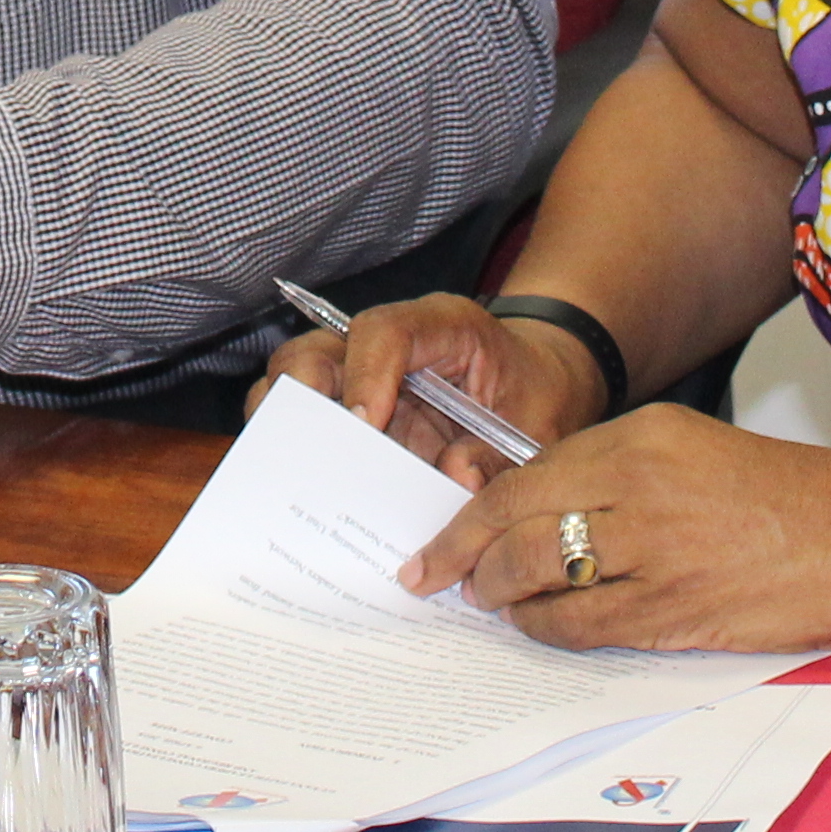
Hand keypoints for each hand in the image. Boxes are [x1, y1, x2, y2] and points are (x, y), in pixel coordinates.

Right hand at [251, 292, 606, 486]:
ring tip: (298, 478)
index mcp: (443, 329)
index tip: (367, 422)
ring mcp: (361, 381)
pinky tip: (315, 502)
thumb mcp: (540, 425)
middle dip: (300, 395)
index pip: (385, 332)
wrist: (540, 391)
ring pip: (294, 384)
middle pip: (315, 351)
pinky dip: (302, 460)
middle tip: (310, 450)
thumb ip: (500, 455)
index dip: (367, 373)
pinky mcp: (352, 417)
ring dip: (290, 429)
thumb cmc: (538, 398)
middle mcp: (387, 349)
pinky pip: (309, 429)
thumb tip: (454, 480)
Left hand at [398, 406, 830, 651]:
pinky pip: (582, 624)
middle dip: (463, 552)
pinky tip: (536, 626)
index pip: (527, 474)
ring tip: (486, 599)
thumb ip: (616, 469)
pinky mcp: (672, 609)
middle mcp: (639, 485)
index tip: (442, 534)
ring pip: (538, 572)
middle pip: (517, 519)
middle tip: (437, 574)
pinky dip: (547, 628)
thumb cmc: (786, 496)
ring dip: (499, 592)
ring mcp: (653, 550)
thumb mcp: (692, 448)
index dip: (473, 510)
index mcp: (641, 436)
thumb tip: (541, 507)